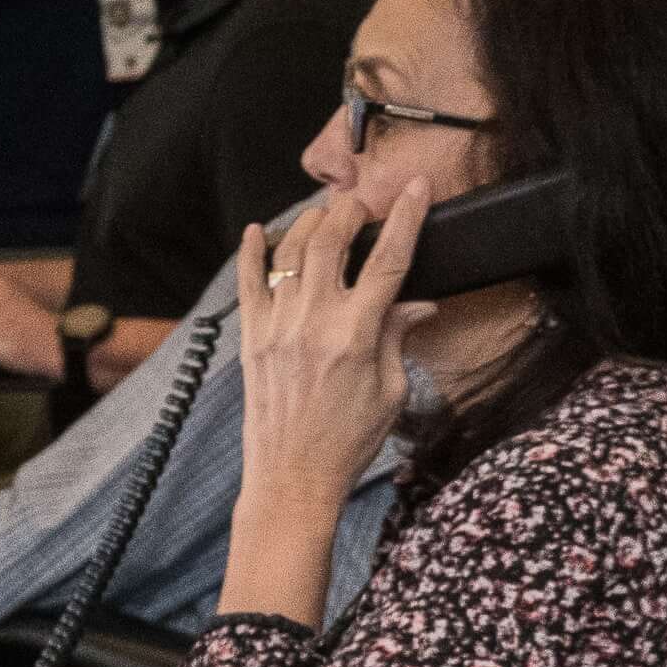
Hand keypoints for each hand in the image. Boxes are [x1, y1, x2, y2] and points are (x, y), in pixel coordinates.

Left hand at [231, 184, 431, 521]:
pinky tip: (259, 230)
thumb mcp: (391, 392)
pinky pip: (248, 280)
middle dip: (350, 210)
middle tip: (361, 206)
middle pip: (332, 239)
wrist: (293, 477)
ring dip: (310, 221)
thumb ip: (399, 339)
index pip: (389, 261)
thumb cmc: (347, 441)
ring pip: (291, 250)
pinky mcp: (252, 336)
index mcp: (357, 336)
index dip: (405, 218)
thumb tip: (418, 305)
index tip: (415, 189)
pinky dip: (252, 250)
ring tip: (324, 216)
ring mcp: (278, 326)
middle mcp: (314, 322)